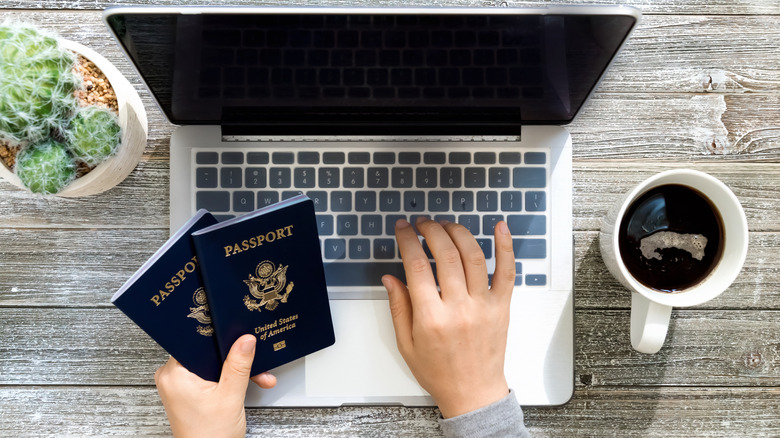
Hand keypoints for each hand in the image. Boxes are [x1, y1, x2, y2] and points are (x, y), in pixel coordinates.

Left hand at [154, 335, 276, 437]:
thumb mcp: (230, 396)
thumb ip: (238, 364)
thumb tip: (245, 339)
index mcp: (175, 374)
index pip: (197, 339)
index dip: (220, 337)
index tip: (238, 336)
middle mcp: (172, 377)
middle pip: (207, 352)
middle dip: (234, 358)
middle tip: (253, 362)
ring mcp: (179, 385)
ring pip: (211, 364)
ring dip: (235, 370)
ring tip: (254, 377)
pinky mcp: (187, 392)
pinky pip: (209, 375)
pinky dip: (227, 379)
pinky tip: (244, 384)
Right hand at [382, 218, 514, 418]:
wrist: (473, 393)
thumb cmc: (439, 372)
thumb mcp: (406, 344)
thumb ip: (398, 307)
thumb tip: (390, 277)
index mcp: (431, 318)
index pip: (417, 266)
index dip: (407, 240)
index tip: (402, 228)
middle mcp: (459, 308)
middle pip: (446, 255)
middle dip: (431, 231)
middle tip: (422, 224)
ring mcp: (483, 306)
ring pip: (473, 256)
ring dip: (458, 233)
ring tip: (445, 225)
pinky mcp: (501, 306)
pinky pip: (506, 272)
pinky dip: (505, 247)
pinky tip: (500, 227)